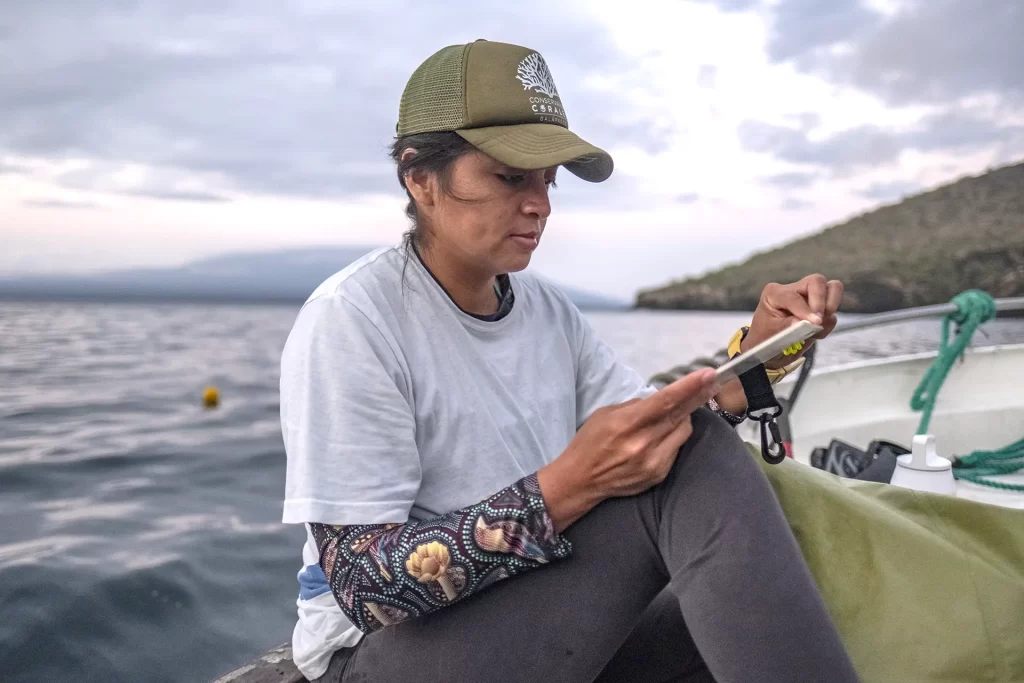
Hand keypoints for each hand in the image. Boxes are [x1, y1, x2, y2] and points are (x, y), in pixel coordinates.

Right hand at [537, 368, 718, 531]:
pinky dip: (673, 437)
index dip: (689, 386)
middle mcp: (644, 443)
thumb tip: (661, 399)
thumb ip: (636, 406)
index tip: (708, 374)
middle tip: (713, 381)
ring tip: (674, 413)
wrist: (580, 481)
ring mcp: (654, 462)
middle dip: (699, 395)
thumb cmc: (590, 442)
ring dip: (683, 417)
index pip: (665, 401)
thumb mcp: (606, 414)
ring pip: (683, 431)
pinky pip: (676, 448)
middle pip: (681, 414)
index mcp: (628, 423)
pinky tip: (661, 435)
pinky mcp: (659, 475)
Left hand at [743, 274, 842, 368]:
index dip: (804, 309)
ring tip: (819, 325)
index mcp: (775, 293)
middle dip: (821, 300)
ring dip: (830, 307)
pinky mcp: (820, 308)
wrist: (769, 349)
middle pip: (817, 281)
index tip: (814, 323)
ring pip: (832, 288)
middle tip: (818, 320)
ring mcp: (809, 297)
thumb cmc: (765, 338)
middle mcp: (793, 289)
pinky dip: (828, 323)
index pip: (793, 296)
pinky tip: (815, 334)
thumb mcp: (770, 335)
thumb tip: (805, 322)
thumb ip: (787, 327)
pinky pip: (833, 309)